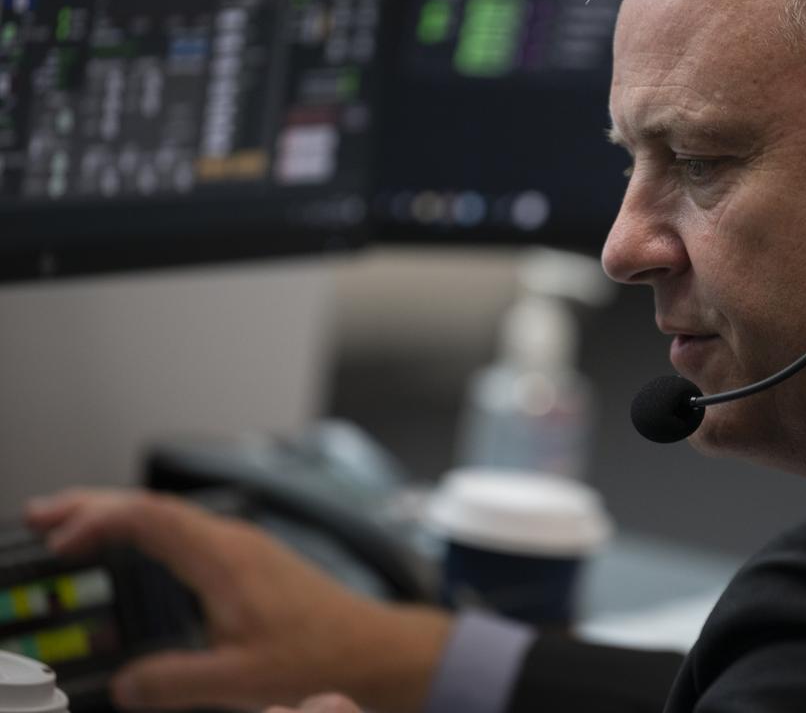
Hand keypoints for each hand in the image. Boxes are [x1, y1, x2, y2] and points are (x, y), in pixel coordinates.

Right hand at [25, 489, 452, 712]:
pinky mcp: (250, 563)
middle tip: (43, 516)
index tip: (59, 535)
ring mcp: (244, 548)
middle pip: (154, 508)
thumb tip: (126, 685)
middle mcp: (234, 542)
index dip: (98, 518)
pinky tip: (132, 552)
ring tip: (72, 528)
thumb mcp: (241, 680)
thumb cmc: (323, 656)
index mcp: (227, 557)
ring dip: (120, 518)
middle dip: (95, 506)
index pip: (150, 516)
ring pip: (170, 518)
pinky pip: (186, 533)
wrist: (375, 649)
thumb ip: (175, 682)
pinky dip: (147, 534)